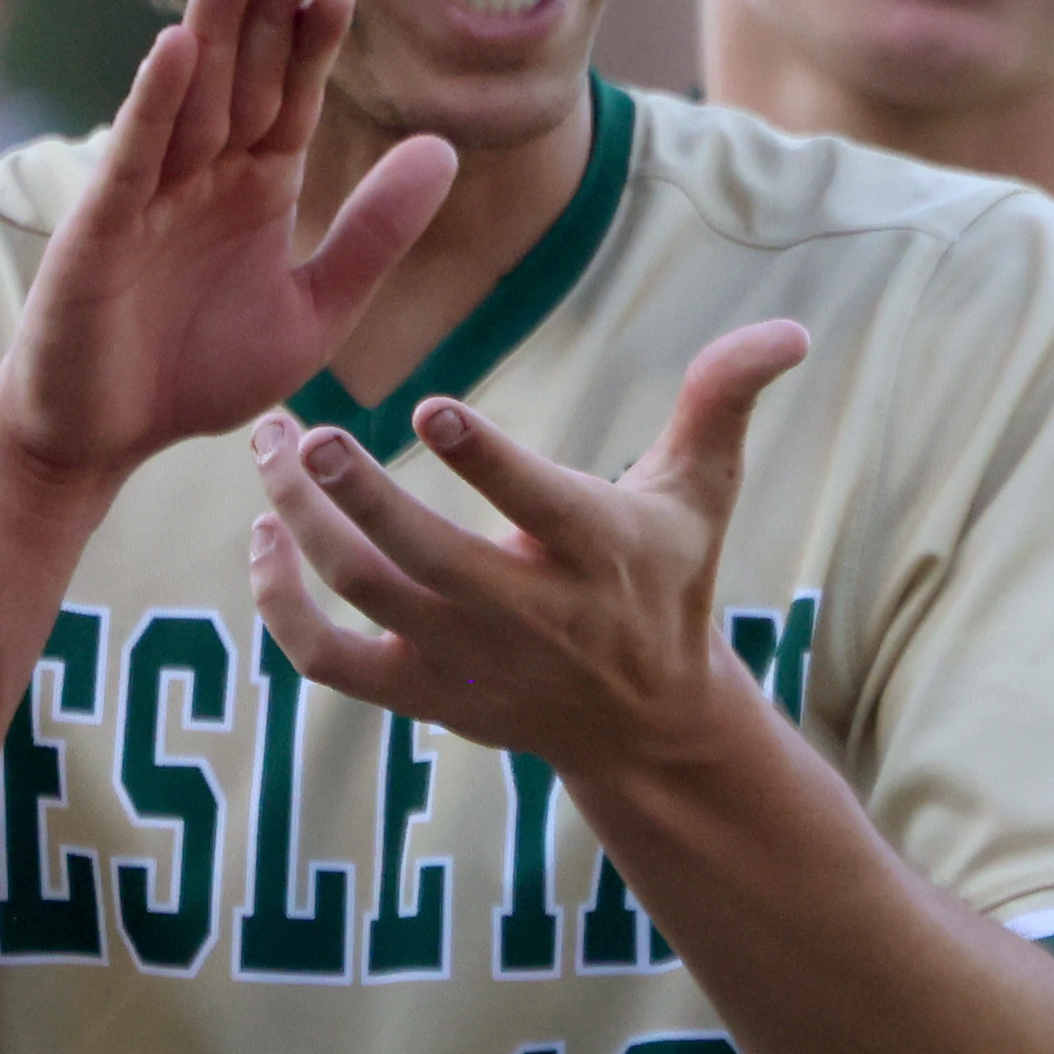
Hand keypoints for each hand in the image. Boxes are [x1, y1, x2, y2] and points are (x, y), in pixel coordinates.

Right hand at [0, 0, 459, 502]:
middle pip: (242, 79)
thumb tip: (446, 150)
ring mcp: (145, 194)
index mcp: (254, 189)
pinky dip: (154, 101)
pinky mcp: (99, 227)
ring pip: (188, 97)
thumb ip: (374, 236)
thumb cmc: (196, 374)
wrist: (102, 440)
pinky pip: (131, 154)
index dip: (315, 46)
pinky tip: (177, 47)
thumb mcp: (314, 311)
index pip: (293, 101)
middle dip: (268, 12)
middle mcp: (200, 176)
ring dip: (211, 29)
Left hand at [248, 322, 810, 791]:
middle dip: (355, 496)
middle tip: (302, 431)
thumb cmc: (667, 580)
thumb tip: (790, 332)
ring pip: (363, 595)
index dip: (486, 460)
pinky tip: (264, 539)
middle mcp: (527, 612)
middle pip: (421, 558)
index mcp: (597, 551)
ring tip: (270, 451)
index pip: (537, 504)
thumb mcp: (702, 492)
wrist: (646, 722)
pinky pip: (328, 661)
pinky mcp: (422, 695)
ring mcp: (466, 660)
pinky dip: (282, 608)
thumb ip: (723, 400)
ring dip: (303, 527)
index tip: (432, 408)